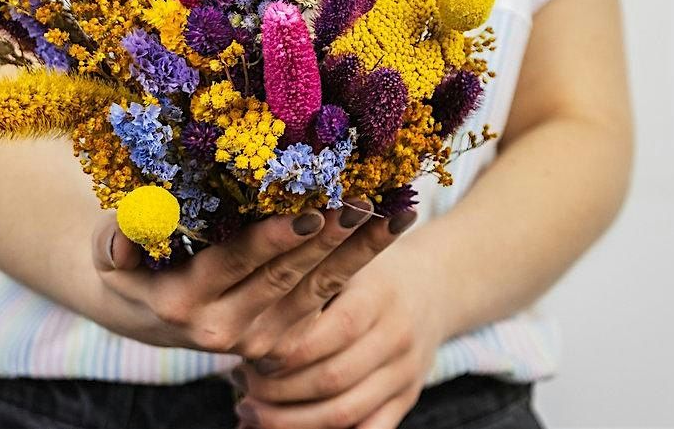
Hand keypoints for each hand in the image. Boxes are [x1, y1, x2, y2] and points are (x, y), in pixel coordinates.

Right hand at [87, 200, 403, 358]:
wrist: (144, 308)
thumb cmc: (130, 260)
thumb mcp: (111, 248)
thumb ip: (115, 235)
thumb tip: (121, 229)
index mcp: (183, 301)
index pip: (235, 264)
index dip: (272, 239)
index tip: (308, 212)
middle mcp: (225, 327)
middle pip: (287, 276)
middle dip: (329, 238)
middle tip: (364, 201)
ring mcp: (260, 336)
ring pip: (318, 288)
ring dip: (359, 250)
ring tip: (393, 214)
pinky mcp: (286, 333)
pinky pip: (330, 293)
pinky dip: (362, 260)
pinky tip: (391, 228)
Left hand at [231, 214, 448, 428]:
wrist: (433, 285)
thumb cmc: (368, 270)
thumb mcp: (342, 261)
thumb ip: (302, 282)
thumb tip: (247, 316)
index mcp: (378, 296)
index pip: (331, 331)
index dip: (284, 349)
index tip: (247, 351)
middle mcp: (397, 336)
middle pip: (332, 378)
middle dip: (276, 389)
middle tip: (240, 382)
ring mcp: (405, 372)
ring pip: (344, 413)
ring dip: (289, 421)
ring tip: (249, 411)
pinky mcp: (407, 398)